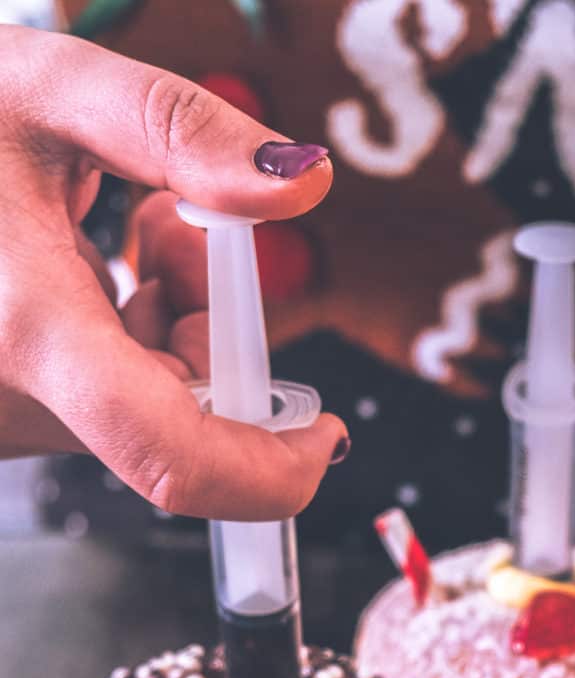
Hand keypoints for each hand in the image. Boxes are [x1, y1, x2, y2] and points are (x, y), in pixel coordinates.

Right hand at [0, 26, 346, 519]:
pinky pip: (103, 396)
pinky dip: (131, 338)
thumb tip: (303, 184)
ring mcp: (5, 414)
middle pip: (178, 418)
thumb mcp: (43, 89)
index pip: (173, 461)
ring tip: (136, 227)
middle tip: (183, 232)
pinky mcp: (7, 408)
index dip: (271, 471)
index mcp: (24, 333)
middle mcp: (10, 400)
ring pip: (145, 405)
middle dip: (215, 333)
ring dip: (175, 326)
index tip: (324, 432)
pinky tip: (104, 262)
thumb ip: (175, 128)